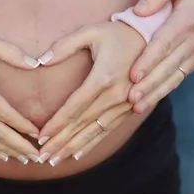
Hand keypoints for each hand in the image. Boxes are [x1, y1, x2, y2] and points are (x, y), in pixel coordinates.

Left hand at [36, 22, 145, 165]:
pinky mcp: (130, 108)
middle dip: (60, 142)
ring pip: (95, 132)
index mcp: (103, 77)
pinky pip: (108, 130)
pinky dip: (91, 143)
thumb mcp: (91, 32)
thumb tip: (41, 61)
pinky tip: (77, 154)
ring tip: (54, 161)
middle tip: (41, 157)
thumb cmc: (117, 33)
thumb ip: (64, 45)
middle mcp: (116, 95)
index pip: (74, 107)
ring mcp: (125, 104)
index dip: (56, 124)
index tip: (40, 137)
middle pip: (82, 124)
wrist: (153, 38)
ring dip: (73, 147)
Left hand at [128, 0, 193, 111]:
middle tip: (130, 99)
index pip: (164, 44)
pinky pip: (179, 78)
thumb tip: (139, 10)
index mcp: (186, 21)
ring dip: (154, 93)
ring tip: (136, 107)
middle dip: (148, 84)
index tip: (133, 75)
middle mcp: (192, 42)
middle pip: (167, 66)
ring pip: (173, 77)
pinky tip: (148, 101)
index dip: (148, 61)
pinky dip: (164, 90)